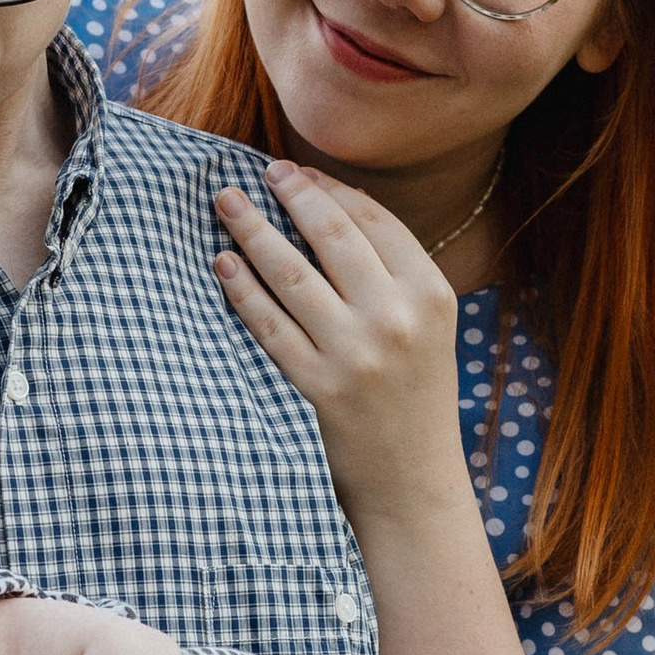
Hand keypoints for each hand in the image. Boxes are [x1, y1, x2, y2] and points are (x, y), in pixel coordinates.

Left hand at [211, 167, 463, 521]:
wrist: (414, 481)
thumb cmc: (414, 395)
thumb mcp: (427, 326)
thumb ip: (391, 275)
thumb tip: (327, 208)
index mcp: (431, 293)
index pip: (373, 221)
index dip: (330, 190)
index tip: (299, 172)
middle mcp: (396, 317)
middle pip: (331, 235)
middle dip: (290, 194)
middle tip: (260, 174)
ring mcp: (354, 353)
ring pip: (291, 273)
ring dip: (252, 230)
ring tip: (226, 204)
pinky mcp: (317, 386)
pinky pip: (268, 325)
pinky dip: (241, 289)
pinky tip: (222, 265)